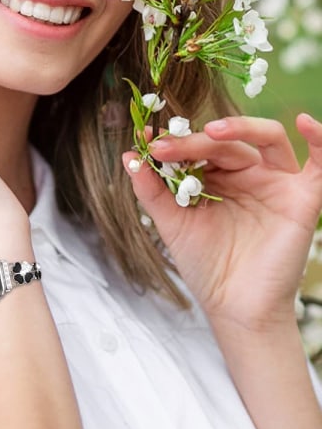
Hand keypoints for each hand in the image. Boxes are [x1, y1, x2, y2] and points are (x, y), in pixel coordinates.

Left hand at [123, 114, 321, 330]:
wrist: (233, 306)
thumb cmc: (205, 266)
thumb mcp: (172, 224)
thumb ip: (152, 191)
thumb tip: (127, 156)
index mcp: (216, 179)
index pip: (198, 149)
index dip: (175, 143)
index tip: (145, 139)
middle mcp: (246, 176)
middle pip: (226, 143)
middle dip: (193, 142)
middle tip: (164, 147)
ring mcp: (275, 184)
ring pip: (267, 139)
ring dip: (242, 128)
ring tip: (213, 131)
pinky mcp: (302, 198)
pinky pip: (321, 163)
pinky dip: (320, 139)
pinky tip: (307, 122)